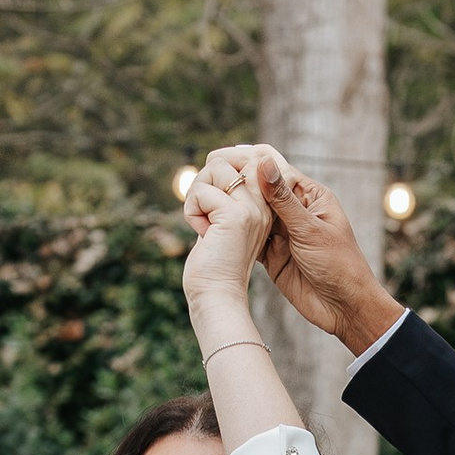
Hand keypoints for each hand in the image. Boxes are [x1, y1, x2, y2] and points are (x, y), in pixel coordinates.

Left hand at [181, 155, 275, 317]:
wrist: (216, 297)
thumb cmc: (213, 264)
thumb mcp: (221, 221)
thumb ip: (223, 193)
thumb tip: (213, 160)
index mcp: (263, 204)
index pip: (246, 157)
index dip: (220, 164)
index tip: (208, 194)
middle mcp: (263, 204)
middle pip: (227, 158)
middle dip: (204, 179)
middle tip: (202, 211)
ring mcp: (252, 209)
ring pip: (215, 167)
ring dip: (197, 193)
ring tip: (204, 223)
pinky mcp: (236, 216)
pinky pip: (202, 191)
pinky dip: (191, 211)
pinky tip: (202, 234)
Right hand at [195, 144, 402, 352]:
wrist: (343, 308)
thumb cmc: (339, 265)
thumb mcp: (309, 229)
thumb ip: (282, 199)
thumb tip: (262, 162)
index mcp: (310, 196)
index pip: (276, 170)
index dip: (250, 162)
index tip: (225, 159)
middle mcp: (294, 210)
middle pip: (260, 188)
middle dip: (237, 182)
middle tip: (209, 173)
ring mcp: (281, 232)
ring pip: (251, 211)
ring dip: (232, 205)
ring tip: (206, 193)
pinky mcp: (272, 254)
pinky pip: (248, 236)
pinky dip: (233, 231)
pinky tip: (213, 223)